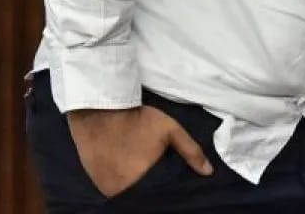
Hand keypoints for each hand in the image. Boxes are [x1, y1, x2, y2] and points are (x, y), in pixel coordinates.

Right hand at [67, 106, 212, 197]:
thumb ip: (190, 151)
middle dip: (149, 187)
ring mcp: (107, 189)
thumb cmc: (138, 120)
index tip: (164, 176)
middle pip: (142, 194)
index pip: (159, 194)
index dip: (164, 187)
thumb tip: (208, 172)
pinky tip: (124, 168)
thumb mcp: (170, 130)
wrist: (100, 110)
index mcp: (143, 183)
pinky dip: (119, 181)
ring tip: (137, 169)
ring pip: (126, 192)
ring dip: (133, 185)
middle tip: (149, 170)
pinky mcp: (96, 183)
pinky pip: (112, 187)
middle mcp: (123, 191)